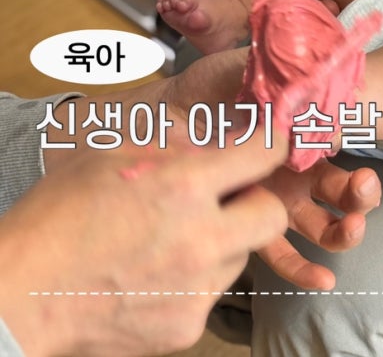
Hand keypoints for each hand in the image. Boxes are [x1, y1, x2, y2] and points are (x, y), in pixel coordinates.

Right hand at [0, 136, 287, 356]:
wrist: (19, 297)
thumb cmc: (60, 215)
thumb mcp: (113, 155)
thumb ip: (174, 145)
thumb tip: (220, 138)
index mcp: (184, 186)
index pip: (265, 154)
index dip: (272, 143)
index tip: (271, 144)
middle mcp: (202, 239)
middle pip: (274, 214)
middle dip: (258, 200)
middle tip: (229, 197)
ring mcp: (197, 289)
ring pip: (243, 254)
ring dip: (225, 240)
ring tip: (178, 237)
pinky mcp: (188, 327)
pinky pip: (214, 290)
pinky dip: (199, 277)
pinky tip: (161, 271)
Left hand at [165, 48, 381, 289]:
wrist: (164, 110)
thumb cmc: (209, 87)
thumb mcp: (249, 71)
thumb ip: (282, 75)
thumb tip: (314, 75)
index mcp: (301, 134)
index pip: (342, 153)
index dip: (357, 158)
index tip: (365, 168)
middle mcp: (295, 170)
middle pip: (339, 189)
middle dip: (360, 194)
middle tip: (363, 189)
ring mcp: (276, 198)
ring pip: (320, 223)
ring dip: (342, 229)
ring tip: (350, 229)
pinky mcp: (249, 222)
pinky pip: (279, 251)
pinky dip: (302, 267)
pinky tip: (322, 278)